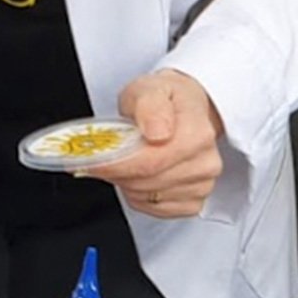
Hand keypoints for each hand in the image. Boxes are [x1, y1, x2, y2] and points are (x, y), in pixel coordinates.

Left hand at [90, 70, 226, 217]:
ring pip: (147, 197)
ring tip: (127, 161)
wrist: (185, 111)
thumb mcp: (151, 88)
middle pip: (146, 182)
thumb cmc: (166, 100)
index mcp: (197, 135)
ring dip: (127, 182)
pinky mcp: (194, 202)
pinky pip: (155, 209)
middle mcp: (205, 163)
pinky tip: (140, 176)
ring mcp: (202, 185)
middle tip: (104, 156)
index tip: (91, 160)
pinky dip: (140, 196)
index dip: (115, 164)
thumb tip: (157, 132)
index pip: (149, 162)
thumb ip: (150, 105)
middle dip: (118, 172)